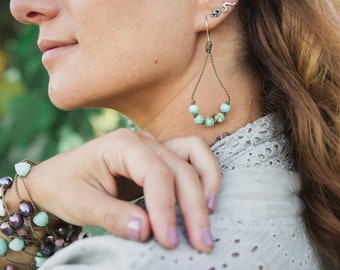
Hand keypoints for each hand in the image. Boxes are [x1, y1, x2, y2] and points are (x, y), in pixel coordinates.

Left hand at [13, 129, 220, 251]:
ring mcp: (155, 146)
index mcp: (121, 144)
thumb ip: (115, 217)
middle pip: (180, 168)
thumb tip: (147, 232)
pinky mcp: (160, 159)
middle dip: (193, 206)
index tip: (168, 240)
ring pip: (195, 155)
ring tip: (211, 214)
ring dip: (207, 184)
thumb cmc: (66, 187)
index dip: (166, 208)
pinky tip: (206, 199)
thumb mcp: (82, 205)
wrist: (59, 177)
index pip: (156, 174)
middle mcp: (143, 141)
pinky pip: (191, 158)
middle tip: (201, 242)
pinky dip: (204, 176)